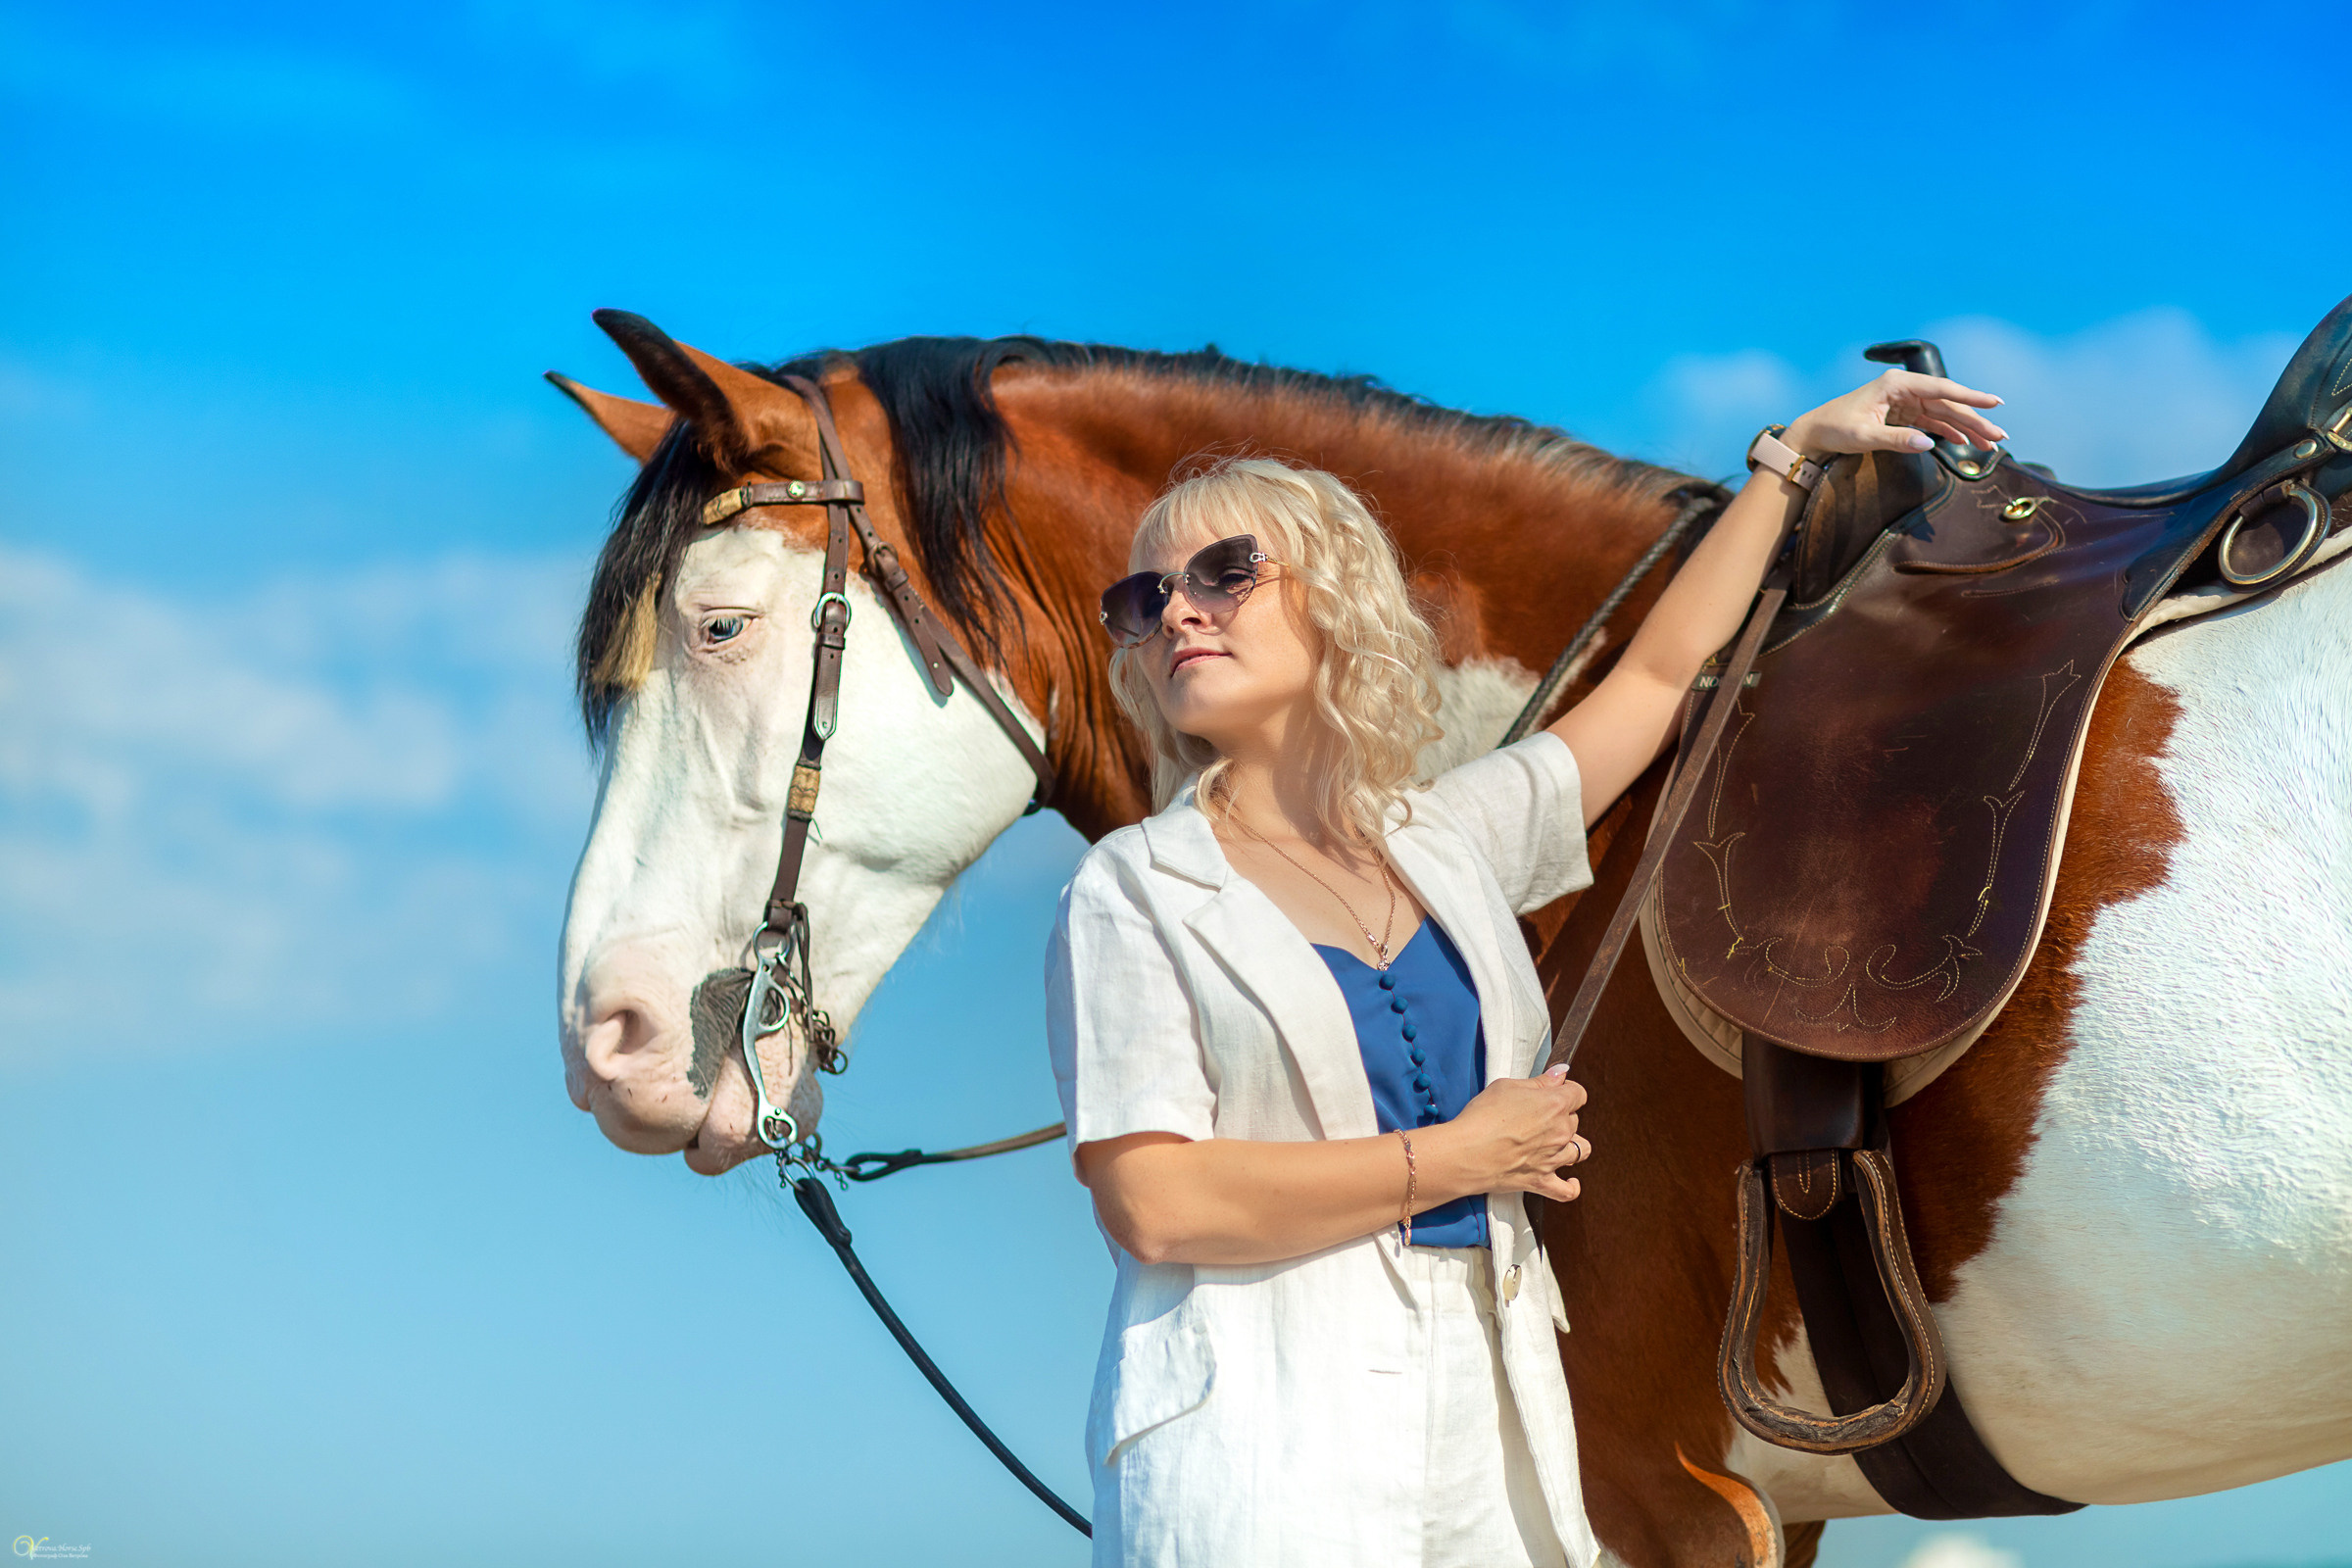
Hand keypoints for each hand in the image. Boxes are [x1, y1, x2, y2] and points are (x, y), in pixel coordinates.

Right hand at [1440, 1062, 1589, 1202]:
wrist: (1466, 1153)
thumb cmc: (1482, 1117)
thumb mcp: (1506, 1086)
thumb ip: (1539, 1082)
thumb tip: (1559, 1074)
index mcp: (1555, 1104)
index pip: (1578, 1093)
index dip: (1567, 1089)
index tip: (1556, 1090)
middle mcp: (1560, 1132)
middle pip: (1575, 1120)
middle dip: (1561, 1116)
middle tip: (1539, 1115)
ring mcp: (1553, 1159)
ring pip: (1580, 1150)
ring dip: (1570, 1144)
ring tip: (1555, 1142)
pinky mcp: (1542, 1181)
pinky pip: (1567, 1191)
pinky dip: (1571, 1186)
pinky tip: (1570, 1180)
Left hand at [1785, 369, 2005, 458]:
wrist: (1815, 434)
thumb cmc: (1834, 428)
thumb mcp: (1864, 436)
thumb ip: (1896, 439)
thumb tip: (1929, 443)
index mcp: (1896, 384)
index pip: (1941, 389)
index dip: (1970, 397)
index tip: (1994, 403)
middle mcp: (1904, 389)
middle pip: (1947, 403)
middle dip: (1975, 420)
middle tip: (1999, 436)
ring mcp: (1905, 402)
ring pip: (1943, 414)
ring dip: (1966, 428)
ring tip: (1989, 443)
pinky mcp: (1902, 415)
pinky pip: (1932, 422)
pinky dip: (1949, 432)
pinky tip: (1965, 442)